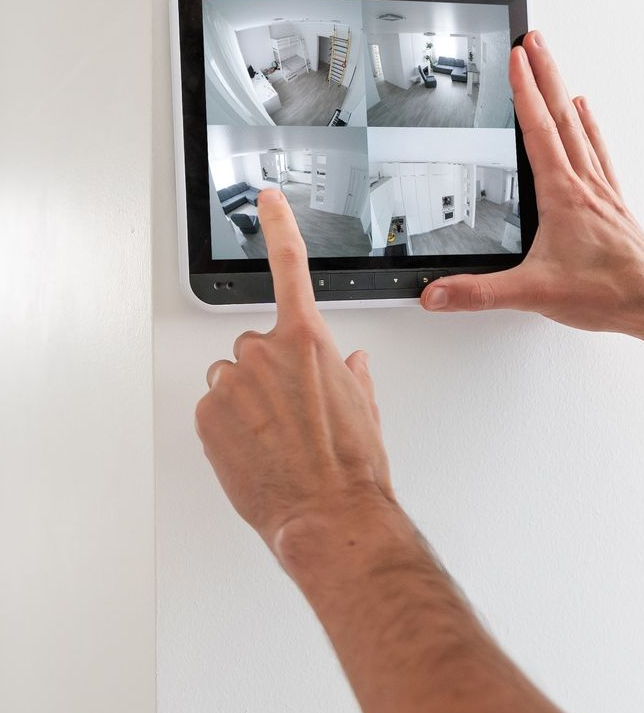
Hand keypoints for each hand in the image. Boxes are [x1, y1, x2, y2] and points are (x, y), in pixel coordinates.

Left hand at [195, 189, 405, 570]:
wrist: (328, 513)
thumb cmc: (352, 467)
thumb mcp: (366, 410)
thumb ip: (352, 377)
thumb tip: (351, 367)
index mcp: (308, 341)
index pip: (290, 266)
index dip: (278, 226)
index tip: (267, 200)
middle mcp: (266, 353)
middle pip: (256, 347)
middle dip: (269, 373)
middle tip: (293, 413)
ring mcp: (233, 384)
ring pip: (232, 380)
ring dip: (247, 400)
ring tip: (275, 439)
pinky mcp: (208, 416)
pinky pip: (215, 410)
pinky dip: (229, 428)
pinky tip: (256, 451)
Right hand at [421, 31, 643, 334]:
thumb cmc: (607, 293)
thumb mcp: (532, 293)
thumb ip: (479, 294)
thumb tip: (437, 292)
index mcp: (563, 195)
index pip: (538, 130)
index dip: (525, 91)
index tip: (516, 57)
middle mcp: (585, 185)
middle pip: (560, 115)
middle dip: (544, 73)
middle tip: (535, 39)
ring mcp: (601, 191)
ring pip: (579, 128)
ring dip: (564, 91)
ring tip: (553, 63)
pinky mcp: (612, 204)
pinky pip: (597, 151)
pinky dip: (589, 126)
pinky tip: (587, 113)